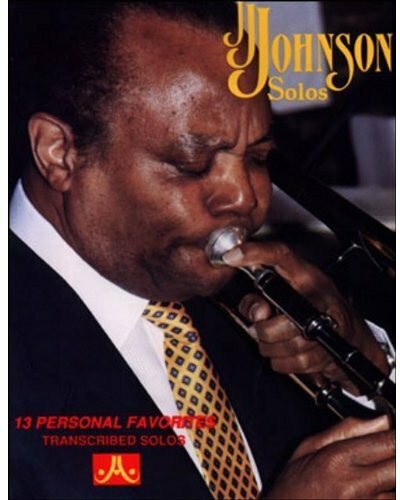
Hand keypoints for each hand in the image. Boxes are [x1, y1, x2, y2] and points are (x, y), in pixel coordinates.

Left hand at [223, 241, 389, 393]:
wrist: (349, 333)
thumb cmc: (314, 306)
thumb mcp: (285, 293)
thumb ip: (258, 298)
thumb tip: (254, 312)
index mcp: (305, 276)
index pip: (280, 255)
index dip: (255, 253)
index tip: (232, 257)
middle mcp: (317, 295)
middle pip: (284, 317)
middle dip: (264, 330)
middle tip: (259, 329)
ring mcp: (326, 323)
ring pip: (289, 344)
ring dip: (272, 349)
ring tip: (271, 342)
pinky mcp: (330, 349)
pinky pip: (297, 363)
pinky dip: (284, 363)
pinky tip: (285, 353)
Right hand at [266, 416, 394, 498]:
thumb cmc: (293, 489)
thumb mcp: (309, 448)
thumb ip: (346, 430)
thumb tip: (379, 420)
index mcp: (338, 459)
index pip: (388, 441)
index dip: (394, 434)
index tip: (393, 431)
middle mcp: (355, 485)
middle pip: (398, 465)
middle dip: (394, 456)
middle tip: (384, 454)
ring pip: (396, 487)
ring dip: (390, 480)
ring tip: (371, 475)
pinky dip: (385, 494)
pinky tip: (370, 490)